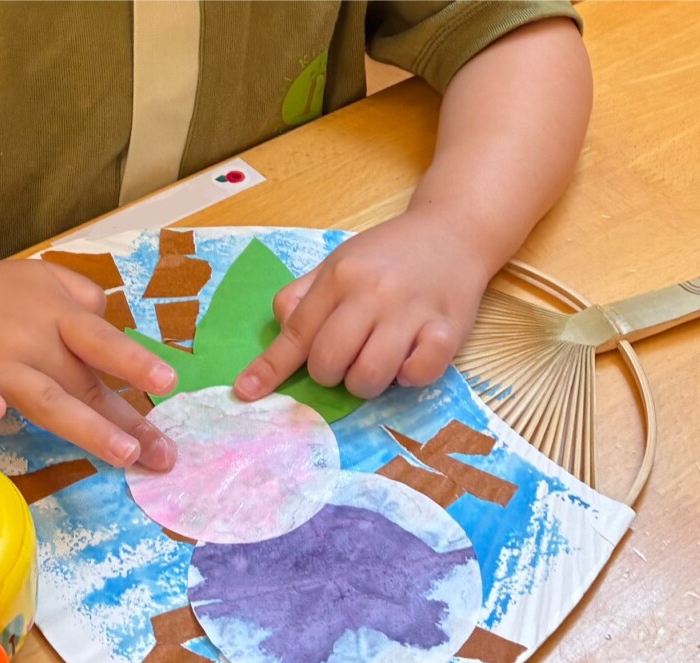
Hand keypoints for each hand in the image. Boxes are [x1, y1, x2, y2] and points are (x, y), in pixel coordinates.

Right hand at [0, 257, 176, 469]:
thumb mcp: (44, 281)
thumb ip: (85, 304)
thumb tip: (122, 333)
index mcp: (58, 315)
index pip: (104, 341)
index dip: (135, 362)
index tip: (170, 383)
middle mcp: (33, 338)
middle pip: (84, 382)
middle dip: (125, 420)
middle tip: (161, 454)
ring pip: (46, 397)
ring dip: (86, 425)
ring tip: (122, 453)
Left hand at [233, 209, 491, 400]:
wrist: (453, 232)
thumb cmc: (387, 256)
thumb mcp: (336, 264)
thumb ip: (303, 298)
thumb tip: (279, 336)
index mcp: (339, 277)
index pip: (296, 333)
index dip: (270, 369)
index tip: (246, 393)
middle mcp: (373, 293)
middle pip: (328, 364)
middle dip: (329, 375)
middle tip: (347, 357)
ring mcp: (411, 312)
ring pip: (368, 378)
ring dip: (366, 383)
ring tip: (377, 360)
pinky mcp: (448, 330)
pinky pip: (418, 376)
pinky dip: (409, 376)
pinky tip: (410, 356)